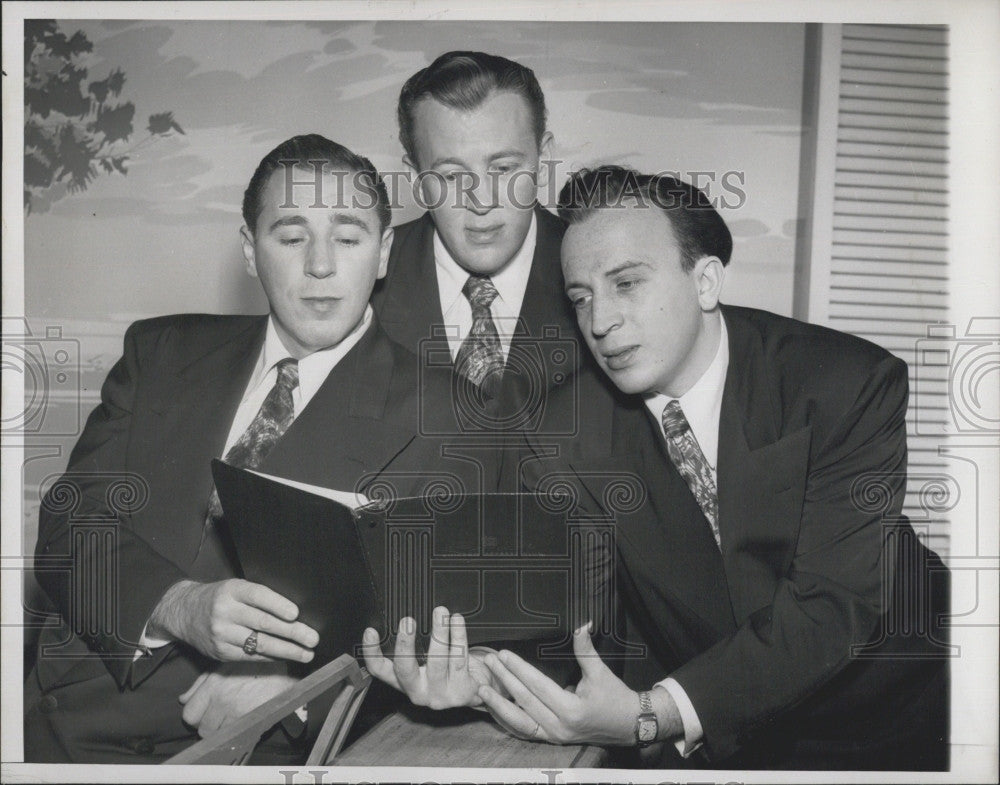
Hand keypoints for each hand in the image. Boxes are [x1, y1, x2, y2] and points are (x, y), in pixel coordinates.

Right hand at [148, 579, 318, 662]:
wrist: (184, 612)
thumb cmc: (220, 597)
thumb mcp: (235, 588)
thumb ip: (258, 597)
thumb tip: (294, 613)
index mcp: (232, 590)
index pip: (258, 596)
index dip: (278, 605)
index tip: (297, 614)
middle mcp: (226, 612)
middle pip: (263, 623)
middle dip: (292, 633)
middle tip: (313, 638)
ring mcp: (222, 634)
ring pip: (259, 644)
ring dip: (287, 650)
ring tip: (306, 654)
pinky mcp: (220, 652)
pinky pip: (250, 656)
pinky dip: (271, 657)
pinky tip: (286, 657)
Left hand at [178, 661, 296, 737]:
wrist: (282, 670)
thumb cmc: (252, 666)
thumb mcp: (224, 666)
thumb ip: (201, 683)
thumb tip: (183, 699)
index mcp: (213, 685)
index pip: (189, 713)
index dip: (196, 716)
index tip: (203, 714)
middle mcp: (221, 699)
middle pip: (202, 728)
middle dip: (208, 725)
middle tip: (218, 718)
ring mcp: (235, 711)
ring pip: (215, 735)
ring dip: (220, 731)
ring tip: (230, 721)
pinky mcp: (249, 719)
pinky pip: (232, 736)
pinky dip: (235, 733)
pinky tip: (240, 722)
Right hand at [362, 606, 497, 709]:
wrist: (474, 691)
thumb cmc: (447, 671)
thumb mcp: (425, 662)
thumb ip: (414, 647)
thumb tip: (405, 617)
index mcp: (404, 682)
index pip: (380, 670)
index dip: (371, 652)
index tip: (370, 631)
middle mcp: (418, 691)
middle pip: (405, 669)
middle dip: (405, 644)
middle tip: (407, 621)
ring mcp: (439, 694)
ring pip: (437, 661)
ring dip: (438, 633)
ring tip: (440, 612)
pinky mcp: (460, 692)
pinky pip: (460, 659)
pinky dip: (459, 636)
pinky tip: (457, 621)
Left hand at [478, 624, 638, 745]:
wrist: (629, 725)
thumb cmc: (616, 698)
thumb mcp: (601, 672)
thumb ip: (586, 649)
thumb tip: (582, 624)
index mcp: (571, 709)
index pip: (538, 686)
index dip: (519, 669)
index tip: (504, 654)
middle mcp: (559, 726)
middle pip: (524, 701)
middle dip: (505, 680)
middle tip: (490, 662)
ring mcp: (554, 736)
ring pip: (519, 722)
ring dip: (499, 706)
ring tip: (482, 690)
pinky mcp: (552, 738)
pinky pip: (525, 731)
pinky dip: (508, 721)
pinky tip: (495, 710)